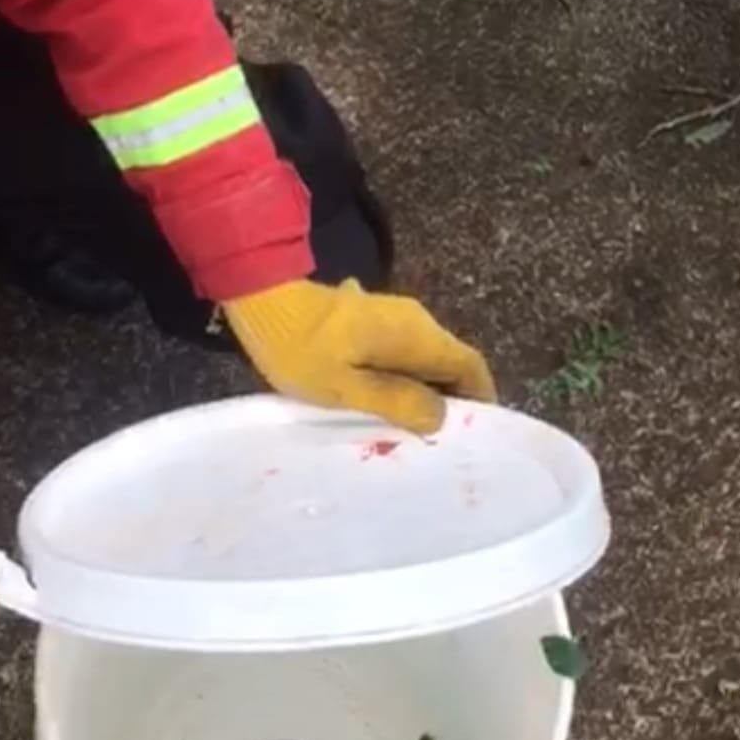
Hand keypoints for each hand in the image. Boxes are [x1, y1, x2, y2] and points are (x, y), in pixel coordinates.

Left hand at [224, 278, 494, 433]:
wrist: (260, 295)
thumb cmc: (300, 347)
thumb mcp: (345, 387)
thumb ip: (396, 402)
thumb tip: (441, 417)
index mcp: (417, 334)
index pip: (470, 365)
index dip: (480, 400)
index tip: (475, 435)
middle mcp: (414, 319)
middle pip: (449, 363)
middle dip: (450, 401)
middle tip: (437, 443)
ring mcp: (390, 315)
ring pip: (423, 358)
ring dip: (421, 390)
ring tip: (406, 430)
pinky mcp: (367, 317)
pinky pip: (398, 352)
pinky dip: (398, 376)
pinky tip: (377, 401)